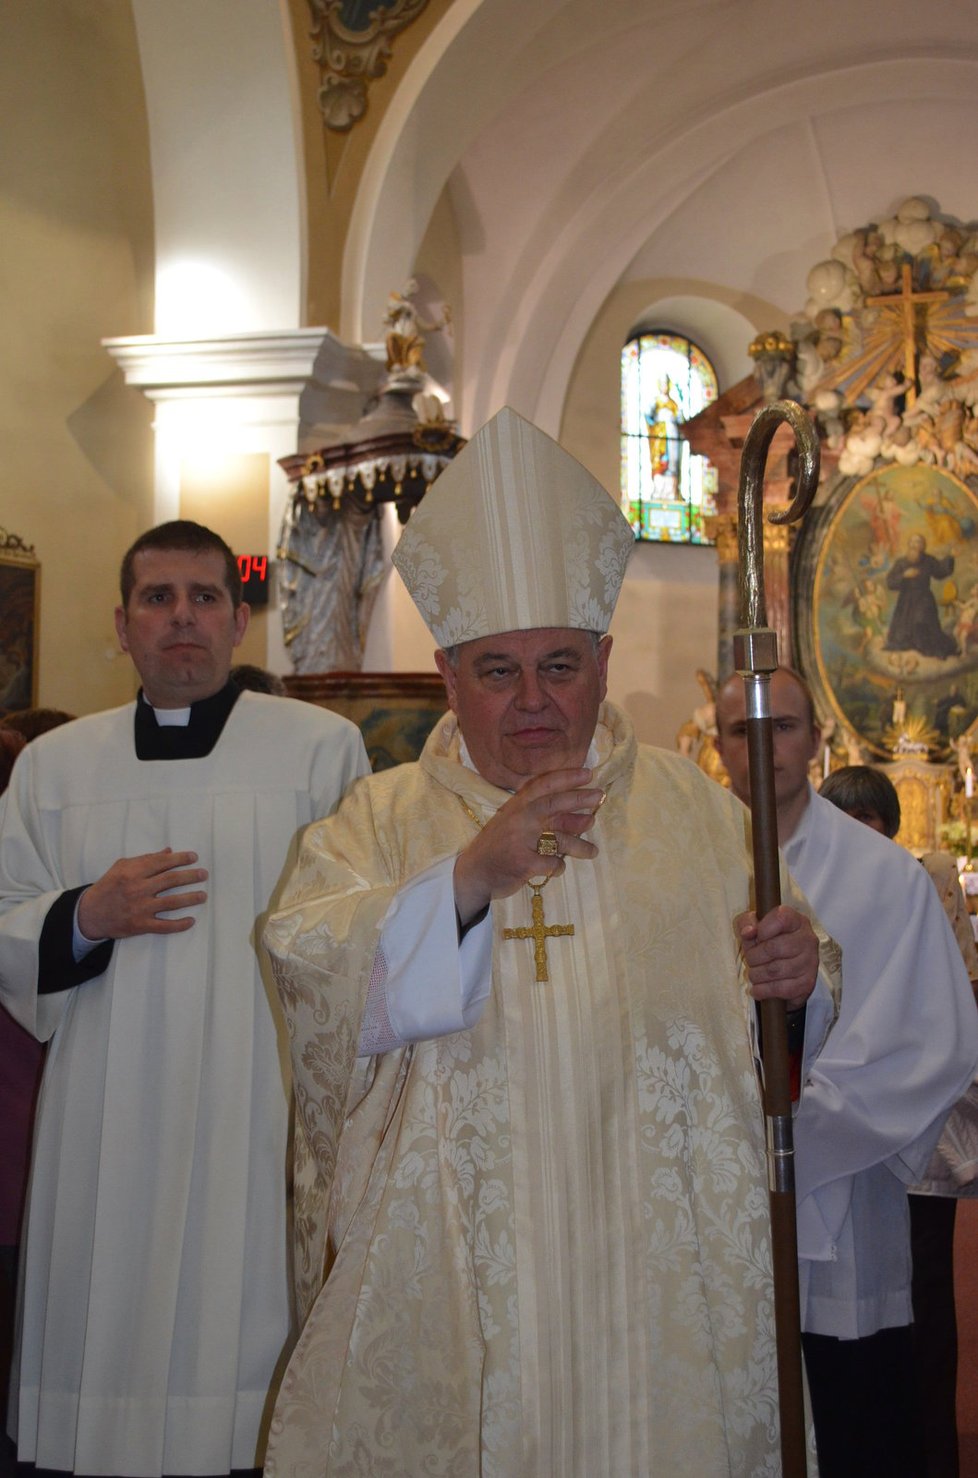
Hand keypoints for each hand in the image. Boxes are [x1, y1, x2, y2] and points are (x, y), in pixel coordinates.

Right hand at [77, 848, 207, 939]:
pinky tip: (191, 921)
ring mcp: (140, 908)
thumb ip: (145, 859)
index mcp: (132, 872)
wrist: (90, 914)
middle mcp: (138, 889)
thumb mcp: (121, 867)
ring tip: (203, 895)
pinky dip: (179, 924)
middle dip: (190, 876)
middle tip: (203, 874)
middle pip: (170, 880)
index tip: (194, 857)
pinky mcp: (140, 925)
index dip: (180, 858)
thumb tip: (168, 851)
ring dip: (190, 898)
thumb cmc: (108, 887)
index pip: (162, 862)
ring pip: (172, 903)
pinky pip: (164, 926)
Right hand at [454, 768, 603, 923]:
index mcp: (517, 806)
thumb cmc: (498, 846)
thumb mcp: (511, 822)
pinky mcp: (525, 863)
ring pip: (561, 839)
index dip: (566, 777)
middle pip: (555, 804)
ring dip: (580, 845)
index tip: (587, 773)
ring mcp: (522, 840)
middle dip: (580, 799)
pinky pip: (554, 863)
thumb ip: (538, 815)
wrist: (474, 873)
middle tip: (599, 796)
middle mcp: (520, 819)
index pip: (544, 785)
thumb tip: (578, 813)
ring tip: (593, 851)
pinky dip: (559, 867)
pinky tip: (558, 868)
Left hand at [735, 905, 817, 1009]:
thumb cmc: (770, 942)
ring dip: (757, 975)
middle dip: (754, 957)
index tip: (756, 937)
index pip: (780, 919)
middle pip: (773, 948)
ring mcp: (810, 962)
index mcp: (796, 921)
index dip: (762, 929)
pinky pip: (781, 989)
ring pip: (775, 970)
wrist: (788, 967)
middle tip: (751, 960)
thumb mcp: (755, 925)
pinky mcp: (807, 982)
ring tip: (754, 974)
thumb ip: (747, 922)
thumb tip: (748, 932)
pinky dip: (764, 990)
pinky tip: (758, 988)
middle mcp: (807, 939)